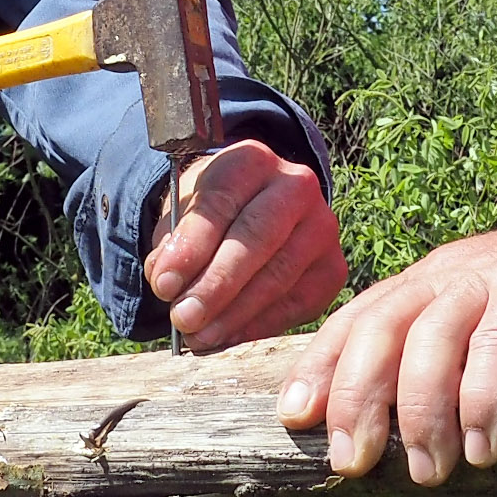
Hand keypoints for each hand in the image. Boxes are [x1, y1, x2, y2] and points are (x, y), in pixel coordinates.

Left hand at [141, 141, 346, 350]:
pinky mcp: (333, 267)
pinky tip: (227, 337)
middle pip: (256, 238)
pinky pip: (297, 303)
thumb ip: (172, 243)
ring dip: (234, 313)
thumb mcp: (184, 213)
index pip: (220, 203)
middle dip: (216, 284)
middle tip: (183, 318)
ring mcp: (322, 226)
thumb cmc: (213, 214)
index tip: (163, 284)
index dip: (190, 247)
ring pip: (278, 275)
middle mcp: (296, 185)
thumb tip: (168, 284)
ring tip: (198, 335)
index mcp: (251, 160)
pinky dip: (258, 325)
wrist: (255, 211)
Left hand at [275, 206, 496, 485]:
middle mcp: (442, 277)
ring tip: (429, 471)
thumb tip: (404, 462)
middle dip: (356, 397)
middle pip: (377, 329)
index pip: (352, 324)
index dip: (317, 369)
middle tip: (353, 462)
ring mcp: (487, 278)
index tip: (294, 421)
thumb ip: (446, 383)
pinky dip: (486, 398)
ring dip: (422, 411)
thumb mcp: (483, 348)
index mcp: (419, 289)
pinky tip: (486, 447)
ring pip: (431, 337)